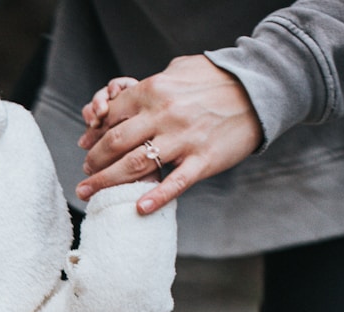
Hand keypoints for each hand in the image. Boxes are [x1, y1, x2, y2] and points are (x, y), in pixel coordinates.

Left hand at [75, 55, 262, 213]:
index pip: (112, 115)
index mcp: (154, 91)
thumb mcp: (180, 71)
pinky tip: (138, 208)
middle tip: (84, 176)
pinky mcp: (203, 160)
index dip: (94, 133)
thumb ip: (153, 84)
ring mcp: (183, 139)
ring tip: (89, 194)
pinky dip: (155, 197)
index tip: (85, 146)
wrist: (259, 90)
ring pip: (135, 165)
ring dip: (107, 182)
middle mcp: (164, 115)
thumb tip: (126, 97)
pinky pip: (174, 183)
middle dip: (93, 162)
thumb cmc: (217, 80)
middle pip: (115, 143)